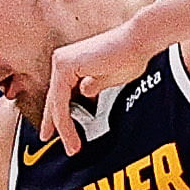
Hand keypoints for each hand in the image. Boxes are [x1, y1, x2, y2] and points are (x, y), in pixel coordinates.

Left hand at [37, 7, 167, 154]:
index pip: (60, 95)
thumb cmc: (130, 55)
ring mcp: (62, 61)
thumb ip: (94, 86)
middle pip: (55, 99)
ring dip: (64, 128)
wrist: (139, 41)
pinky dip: (65, 120)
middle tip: (50, 141)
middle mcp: (63, 60)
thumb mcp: (108, 78)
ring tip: (72, 147)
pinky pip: (61, 100)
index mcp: (71, 62)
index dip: (57, 116)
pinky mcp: (65, 65)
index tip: (54, 133)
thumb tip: (85, 93)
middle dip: (54, 124)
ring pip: (56, 103)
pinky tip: (71, 135)